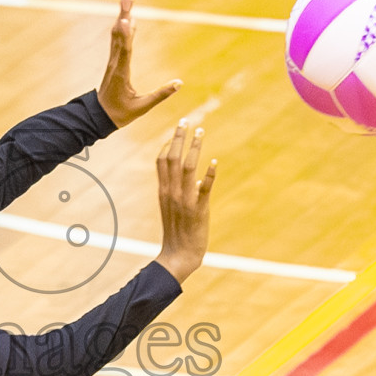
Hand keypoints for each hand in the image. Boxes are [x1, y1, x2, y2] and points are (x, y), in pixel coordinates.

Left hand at [97, 0, 181, 127]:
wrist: (99, 116)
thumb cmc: (120, 113)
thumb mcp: (142, 108)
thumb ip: (160, 95)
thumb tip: (179, 83)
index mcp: (122, 73)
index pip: (124, 50)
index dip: (125, 34)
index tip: (126, 18)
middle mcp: (115, 63)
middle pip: (119, 35)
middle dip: (123, 14)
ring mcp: (113, 61)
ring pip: (116, 35)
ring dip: (121, 16)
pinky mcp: (114, 62)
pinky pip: (117, 41)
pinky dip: (122, 28)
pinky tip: (127, 19)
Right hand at [153, 119, 216, 283]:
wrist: (178, 256)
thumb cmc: (177, 233)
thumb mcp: (173, 209)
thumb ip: (181, 192)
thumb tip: (196, 178)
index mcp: (164, 191)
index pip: (161, 161)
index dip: (168, 142)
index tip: (177, 129)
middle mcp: (171, 192)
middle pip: (171, 158)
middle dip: (179, 137)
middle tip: (186, 120)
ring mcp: (184, 200)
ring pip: (186, 168)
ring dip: (194, 148)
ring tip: (200, 132)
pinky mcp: (198, 210)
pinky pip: (202, 189)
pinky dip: (208, 175)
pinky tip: (214, 162)